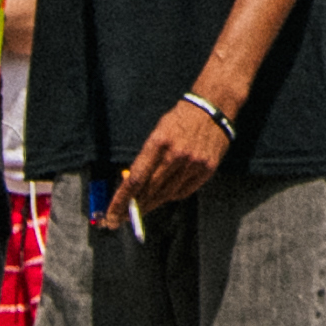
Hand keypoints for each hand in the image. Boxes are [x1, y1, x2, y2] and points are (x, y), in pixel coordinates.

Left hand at [114, 95, 230, 217]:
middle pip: (149, 191)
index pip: (135, 180)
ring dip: (150, 204)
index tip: (112, 216)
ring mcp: (193, 163)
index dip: (121, 201)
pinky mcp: (206, 169)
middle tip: (122, 218)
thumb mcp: (158, 131)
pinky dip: (171, 196)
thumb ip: (146, 158)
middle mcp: (176, 155)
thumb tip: (132, 185)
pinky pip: (183, 192)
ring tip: (141, 209)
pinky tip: (164, 195)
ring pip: (165, 195)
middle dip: (133, 208)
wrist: (213, 107)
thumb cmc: (181, 119)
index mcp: (159, 142)